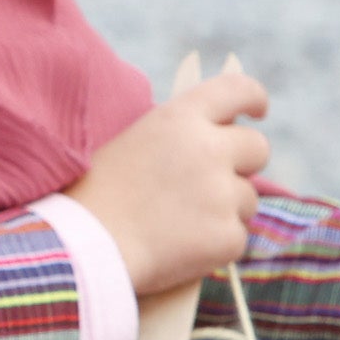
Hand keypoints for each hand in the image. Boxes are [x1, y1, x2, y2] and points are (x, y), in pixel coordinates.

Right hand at [67, 72, 270, 294]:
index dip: (253, 98)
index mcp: (180, 118)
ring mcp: (222, 194)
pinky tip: (179, 250)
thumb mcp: (130, 143)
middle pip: (257, 147)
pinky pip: (236, 238)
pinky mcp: (227, 237)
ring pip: (247, 199)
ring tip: (177, 225)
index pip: (237, 89)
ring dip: (225, 209)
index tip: (257, 110)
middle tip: (214, 182)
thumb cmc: (92, 198)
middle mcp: (208, 149)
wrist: (81, 250)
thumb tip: (210, 140)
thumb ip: (175, 135)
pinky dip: (215, 247)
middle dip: (243, 163)